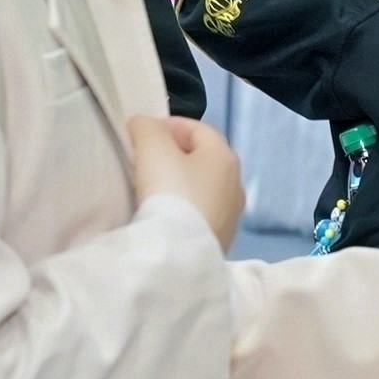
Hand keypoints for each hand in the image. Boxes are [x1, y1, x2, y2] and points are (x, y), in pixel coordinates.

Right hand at [127, 112, 244, 251]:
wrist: (180, 253)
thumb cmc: (170, 193)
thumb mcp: (154, 150)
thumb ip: (148, 129)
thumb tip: (144, 125)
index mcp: (225, 156)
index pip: (199, 129)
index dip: (170, 125)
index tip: (143, 132)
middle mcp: (236, 183)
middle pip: (204, 158)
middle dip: (175, 153)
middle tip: (145, 158)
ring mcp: (232, 215)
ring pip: (204, 188)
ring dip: (181, 182)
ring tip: (152, 187)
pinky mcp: (221, 240)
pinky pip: (201, 213)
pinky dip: (185, 207)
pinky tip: (165, 214)